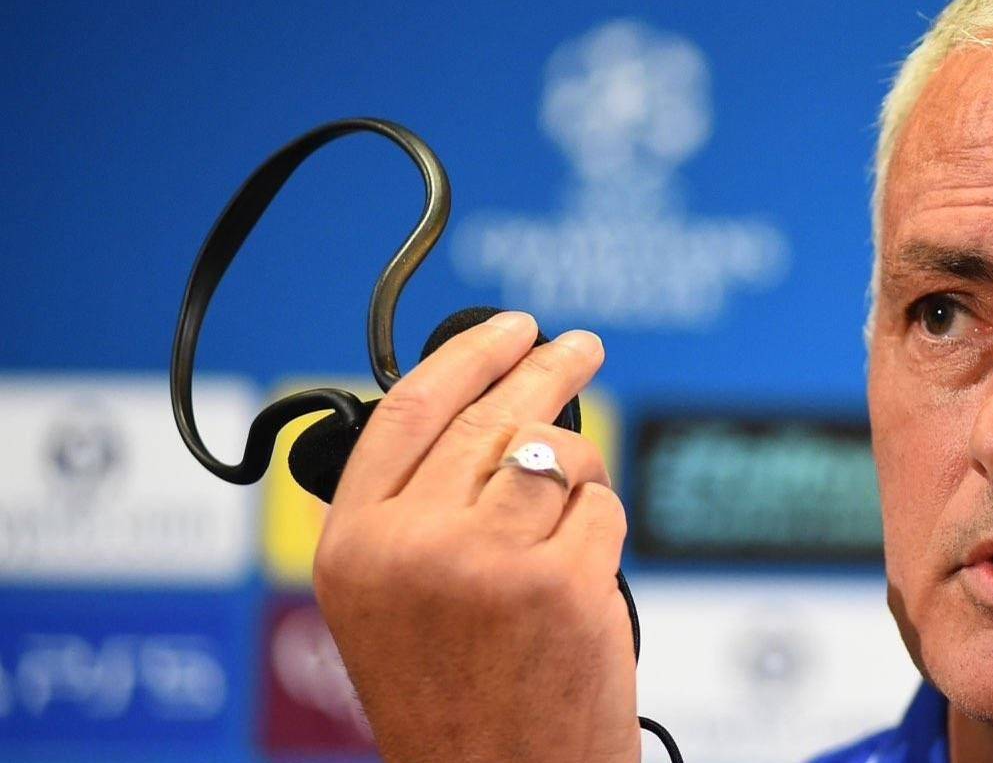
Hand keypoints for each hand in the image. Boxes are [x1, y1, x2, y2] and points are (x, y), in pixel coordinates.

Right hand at [311, 311, 640, 762]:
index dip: (468, 352)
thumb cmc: (452, 702)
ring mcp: (492, 562)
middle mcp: (414, 546)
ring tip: (578, 493)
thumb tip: (482, 416)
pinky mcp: (565, 584)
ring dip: (581, 466)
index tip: (508, 326)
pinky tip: (584, 568)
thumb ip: (412, 512)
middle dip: (546, 368)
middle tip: (576, 345)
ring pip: (558, 456)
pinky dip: (603, 529)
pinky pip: (603, 509)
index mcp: (353, 546)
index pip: (411, 408)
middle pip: (494, 417)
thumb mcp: (385, 606)